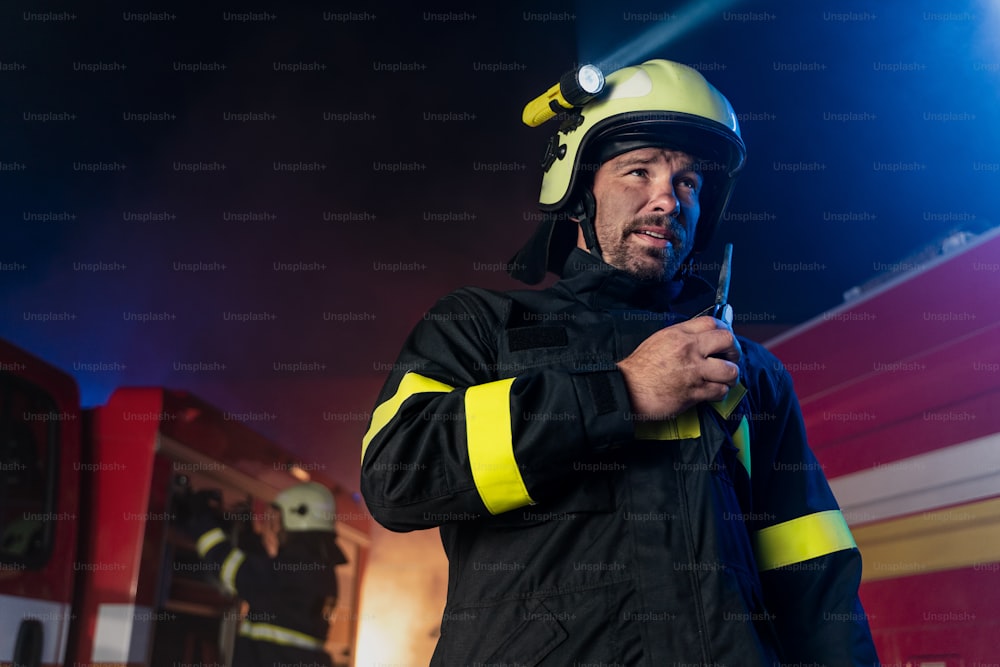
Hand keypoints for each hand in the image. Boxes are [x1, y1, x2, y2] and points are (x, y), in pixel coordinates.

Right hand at [616, 316, 740, 420]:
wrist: (627, 389)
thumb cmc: (639, 368)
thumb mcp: (659, 340)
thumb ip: (682, 336)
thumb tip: (702, 335)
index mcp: (679, 334)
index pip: (713, 322)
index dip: (725, 329)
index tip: (725, 339)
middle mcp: (689, 349)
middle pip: (728, 341)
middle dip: (734, 351)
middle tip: (731, 359)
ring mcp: (694, 371)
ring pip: (730, 370)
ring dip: (730, 376)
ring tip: (725, 379)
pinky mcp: (694, 392)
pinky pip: (720, 391)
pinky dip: (719, 392)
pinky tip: (713, 391)